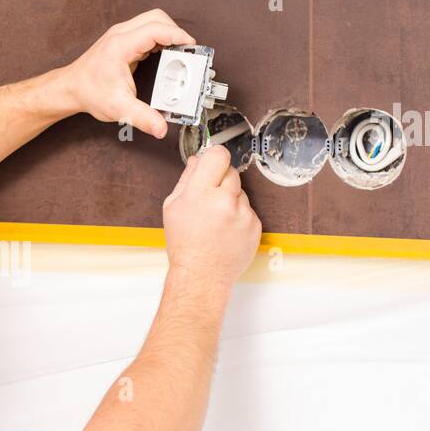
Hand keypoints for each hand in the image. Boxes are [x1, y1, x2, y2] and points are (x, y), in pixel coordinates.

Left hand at [61, 9, 195, 138]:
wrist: (70, 89)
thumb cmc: (89, 93)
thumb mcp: (119, 108)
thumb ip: (143, 118)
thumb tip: (161, 127)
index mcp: (121, 45)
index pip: (156, 29)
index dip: (178, 35)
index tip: (192, 46)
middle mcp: (121, 35)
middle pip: (157, 18)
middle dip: (176, 31)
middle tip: (188, 50)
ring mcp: (121, 35)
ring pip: (152, 21)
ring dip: (168, 33)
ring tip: (179, 52)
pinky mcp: (123, 41)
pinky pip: (147, 31)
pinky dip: (160, 39)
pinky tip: (166, 54)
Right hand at [161, 144, 260, 292]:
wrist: (201, 275)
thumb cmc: (184, 244)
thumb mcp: (173, 207)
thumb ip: (186, 179)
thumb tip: (197, 160)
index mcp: (201, 193)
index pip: (218, 155)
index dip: (214, 157)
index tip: (212, 162)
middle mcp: (225, 201)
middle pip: (231, 172)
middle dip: (221, 181)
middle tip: (209, 200)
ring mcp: (243, 214)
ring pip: (241, 192)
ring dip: (231, 200)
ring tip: (217, 221)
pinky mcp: (256, 225)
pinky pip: (249, 210)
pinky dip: (239, 217)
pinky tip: (226, 231)